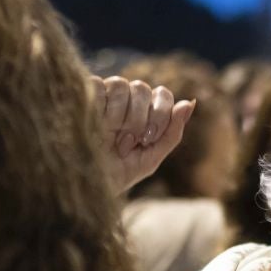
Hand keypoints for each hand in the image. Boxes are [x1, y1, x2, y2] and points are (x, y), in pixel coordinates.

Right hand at [95, 75, 194, 194]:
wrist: (84, 186)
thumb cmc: (115, 174)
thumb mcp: (149, 159)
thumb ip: (172, 133)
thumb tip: (189, 103)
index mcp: (143, 112)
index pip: (162, 94)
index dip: (160, 114)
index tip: (148, 139)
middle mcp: (124, 101)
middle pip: (142, 88)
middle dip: (140, 118)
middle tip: (130, 142)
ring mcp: (101, 97)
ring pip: (121, 84)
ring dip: (121, 115)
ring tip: (111, 138)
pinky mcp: (80, 96)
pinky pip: (97, 84)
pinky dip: (101, 107)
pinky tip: (95, 126)